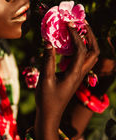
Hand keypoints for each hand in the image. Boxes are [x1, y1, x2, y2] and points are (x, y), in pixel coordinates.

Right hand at [34, 23, 98, 139]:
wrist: (50, 115)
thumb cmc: (47, 99)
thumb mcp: (45, 79)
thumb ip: (48, 60)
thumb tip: (49, 42)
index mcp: (75, 73)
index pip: (81, 50)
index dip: (76, 35)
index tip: (68, 24)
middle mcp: (80, 73)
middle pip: (94, 52)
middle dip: (90, 36)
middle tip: (81, 23)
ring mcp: (79, 75)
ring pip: (91, 56)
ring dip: (88, 41)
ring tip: (78, 29)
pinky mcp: (74, 76)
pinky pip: (83, 59)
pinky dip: (80, 47)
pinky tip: (70, 43)